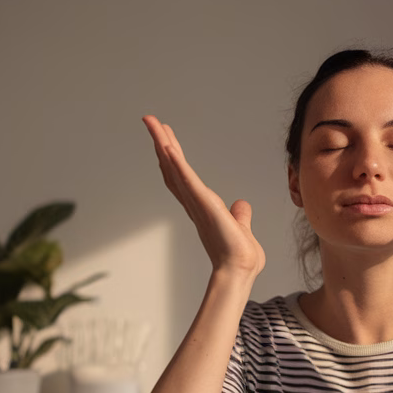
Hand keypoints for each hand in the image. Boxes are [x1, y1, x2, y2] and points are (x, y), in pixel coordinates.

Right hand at [143, 115, 265, 277]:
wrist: (240, 270)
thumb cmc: (240, 256)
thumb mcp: (241, 227)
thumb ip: (239, 215)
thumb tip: (241, 204)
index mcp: (202, 207)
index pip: (183, 178)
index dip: (172, 159)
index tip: (167, 141)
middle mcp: (194, 203)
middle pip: (172, 168)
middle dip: (162, 143)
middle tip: (151, 122)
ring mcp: (197, 203)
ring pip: (175, 168)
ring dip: (163, 144)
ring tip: (152, 123)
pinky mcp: (204, 204)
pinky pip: (188, 180)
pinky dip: (177, 164)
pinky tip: (168, 148)